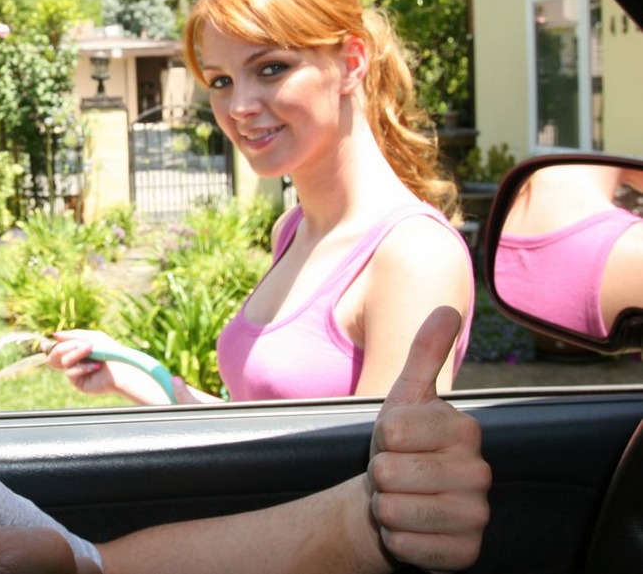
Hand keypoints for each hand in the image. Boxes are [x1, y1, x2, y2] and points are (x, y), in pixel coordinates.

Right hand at [42, 330, 120, 394]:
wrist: (122, 369)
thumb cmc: (110, 351)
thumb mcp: (91, 337)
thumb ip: (72, 335)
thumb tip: (53, 335)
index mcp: (76, 350)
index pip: (57, 347)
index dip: (50, 346)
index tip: (44, 344)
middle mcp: (74, 361)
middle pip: (55, 354)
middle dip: (67, 346)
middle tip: (81, 344)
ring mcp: (75, 372)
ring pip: (63, 360)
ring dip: (77, 353)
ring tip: (92, 350)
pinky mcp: (78, 383)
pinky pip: (70, 371)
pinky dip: (83, 366)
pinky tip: (96, 366)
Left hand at [368, 306, 490, 571]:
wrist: (396, 500)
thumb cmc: (400, 449)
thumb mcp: (406, 398)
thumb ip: (425, 354)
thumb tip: (446, 308)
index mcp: (465, 429)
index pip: (393, 431)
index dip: (381, 439)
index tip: (396, 443)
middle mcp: (479, 472)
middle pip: (390, 473)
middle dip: (379, 476)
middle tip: (395, 476)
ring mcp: (477, 515)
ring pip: (395, 511)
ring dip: (385, 508)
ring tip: (400, 500)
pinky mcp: (466, 553)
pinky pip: (407, 547)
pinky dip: (396, 540)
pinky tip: (409, 530)